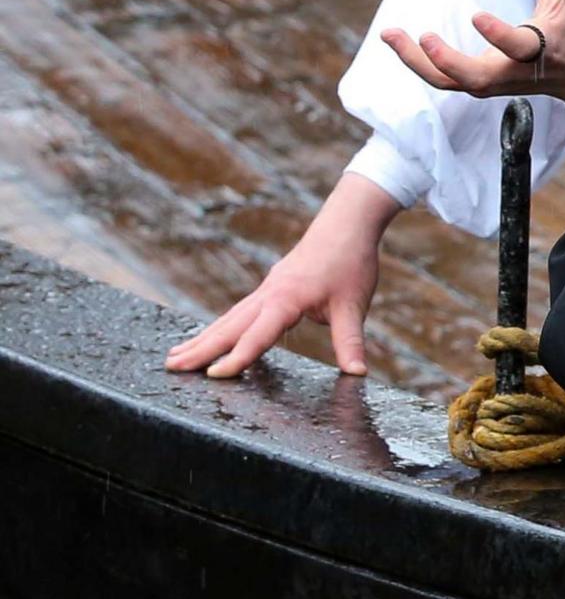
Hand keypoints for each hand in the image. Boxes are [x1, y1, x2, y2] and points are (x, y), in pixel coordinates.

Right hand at [167, 175, 400, 377]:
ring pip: (229, 318)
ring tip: (174, 357)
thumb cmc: (351, 262)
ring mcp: (266, 290)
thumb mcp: (354, 305)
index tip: (214, 375)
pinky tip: (207, 338)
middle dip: (201, 348)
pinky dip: (218, 327)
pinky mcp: (269, 288)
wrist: (347, 223)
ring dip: (202, 338)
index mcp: (287, 299)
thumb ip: (351, 341)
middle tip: (171, 367)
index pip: (258, 334)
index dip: (238, 356)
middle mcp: (268, 294)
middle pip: (230, 326)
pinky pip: (238, 312)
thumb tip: (358, 373)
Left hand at [380, 0, 564, 109]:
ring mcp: (497, 80)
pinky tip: (400, 41)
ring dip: (418, 62)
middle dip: (447, 61)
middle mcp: (517, 70)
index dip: (497, 35)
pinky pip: (446, 79)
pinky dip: (420, 63)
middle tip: (424, 37)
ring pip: (452, 82)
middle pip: (476, 77)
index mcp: (545, 47)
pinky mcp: (483, 80)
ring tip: (390, 34)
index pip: (520, 47)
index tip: (475, 14)